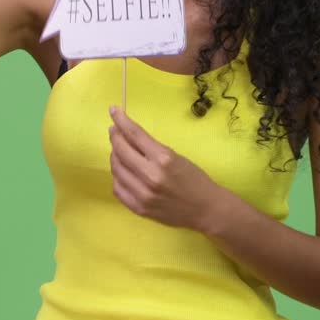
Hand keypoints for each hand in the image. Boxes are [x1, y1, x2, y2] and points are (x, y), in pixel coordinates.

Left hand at [107, 106, 228, 231]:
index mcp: (164, 158)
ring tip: (118, 151)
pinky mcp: (139, 208)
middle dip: (115, 137)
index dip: (121, 121)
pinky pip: (118, 189)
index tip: (113, 111)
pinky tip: (122, 171)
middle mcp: (150, 175)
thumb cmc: (194, 179)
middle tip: (114, 131)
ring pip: (116, 169)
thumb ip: (151, 148)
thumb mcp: (176, 156)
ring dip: (114, 156)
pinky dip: (117, 177)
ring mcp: (143, 194)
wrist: (206, 209)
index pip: (135, 135)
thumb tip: (127, 136)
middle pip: (121, 151)